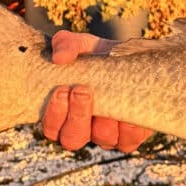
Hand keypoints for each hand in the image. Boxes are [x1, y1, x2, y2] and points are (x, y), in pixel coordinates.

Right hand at [41, 30, 152, 151]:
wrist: (133, 59)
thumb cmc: (100, 56)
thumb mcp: (82, 45)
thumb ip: (66, 45)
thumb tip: (60, 58)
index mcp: (65, 113)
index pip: (52, 127)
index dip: (54, 115)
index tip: (62, 90)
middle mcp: (84, 128)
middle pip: (72, 139)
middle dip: (76, 115)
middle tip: (82, 90)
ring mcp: (108, 134)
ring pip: (102, 140)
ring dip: (103, 123)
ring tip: (109, 99)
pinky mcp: (132, 135)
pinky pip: (129, 141)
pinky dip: (128, 129)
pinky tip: (129, 111)